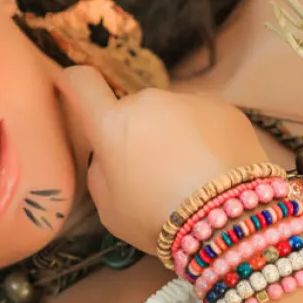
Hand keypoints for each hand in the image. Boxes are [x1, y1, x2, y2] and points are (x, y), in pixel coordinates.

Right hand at [55, 66, 270, 255]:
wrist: (231, 217)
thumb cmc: (159, 219)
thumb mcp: (110, 210)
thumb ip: (101, 173)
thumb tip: (109, 155)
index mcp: (112, 125)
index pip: (81, 83)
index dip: (72, 83)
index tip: (71, 88)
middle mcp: (148, 102)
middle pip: (131, 109)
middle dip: (135, 132)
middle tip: (151, 172)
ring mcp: (189, 100)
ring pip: (170, 114)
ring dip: (172, 135)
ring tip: (190, 176)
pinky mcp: (225, 107)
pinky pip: (203, 119)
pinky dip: (204, 137)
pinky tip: (215, 169)